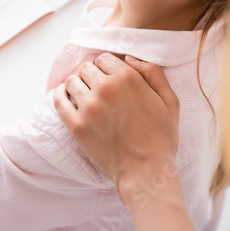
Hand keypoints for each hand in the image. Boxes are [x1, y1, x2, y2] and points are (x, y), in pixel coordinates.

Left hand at [53, 53, 181, 202]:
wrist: (146, 172)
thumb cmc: (161, 138)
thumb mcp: (170, 100)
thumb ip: (152, 72)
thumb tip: (129, 57)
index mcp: (127, 78)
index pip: (104, 58)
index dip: (107, 66)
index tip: (109, 77)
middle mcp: (105, 89)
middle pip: (86, 68)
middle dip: (92, 75)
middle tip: (98, 87)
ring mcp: (88, 108)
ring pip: (72, 81)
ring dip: (77, 84)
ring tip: (84, 94)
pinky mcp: (76, 126)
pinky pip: (59, 100)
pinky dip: (60, 95)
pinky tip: (65, 96)